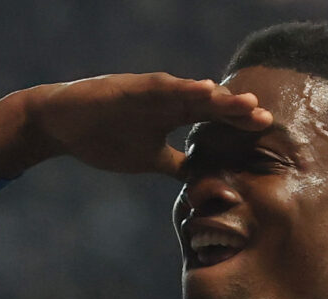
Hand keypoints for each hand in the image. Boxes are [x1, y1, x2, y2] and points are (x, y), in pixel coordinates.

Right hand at [0, 74, 270, 179]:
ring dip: (218, 97)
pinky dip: (182, 89)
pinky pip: (160, 88)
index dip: (237, 126)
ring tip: (245, 103)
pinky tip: (203, 90)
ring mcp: (149, 93)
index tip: (265, 135)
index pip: (212, 119)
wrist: (60, 125)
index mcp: (172, 115)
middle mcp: (166, 100)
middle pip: (209, 104)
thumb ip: (175, 166)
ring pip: (191, 93)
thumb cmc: (103, 138)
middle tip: (267, 119)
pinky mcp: (129, 89)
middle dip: (237, 112)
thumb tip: (200, 181)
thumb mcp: (148, 159)